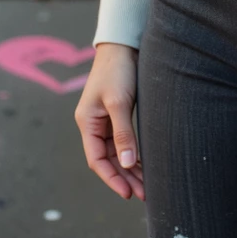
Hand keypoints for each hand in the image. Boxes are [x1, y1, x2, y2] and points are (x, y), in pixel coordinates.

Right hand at [74, 43, 144, 201]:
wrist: (124, 43)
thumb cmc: (118, 70)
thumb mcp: (119, 102)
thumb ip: (123, 134)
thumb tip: (127, 164)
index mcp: (87, 122)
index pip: (97, 160)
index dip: (112, 178)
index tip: (128, 194)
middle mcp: (94, 124)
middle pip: (108, 159)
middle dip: (125, 177)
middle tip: (145, 194)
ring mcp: (105, 119)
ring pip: (117, 151)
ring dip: (131, 167)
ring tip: (149, 184)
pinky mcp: (118, 113)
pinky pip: (124, 140)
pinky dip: (134, 152)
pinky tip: (146, 163)